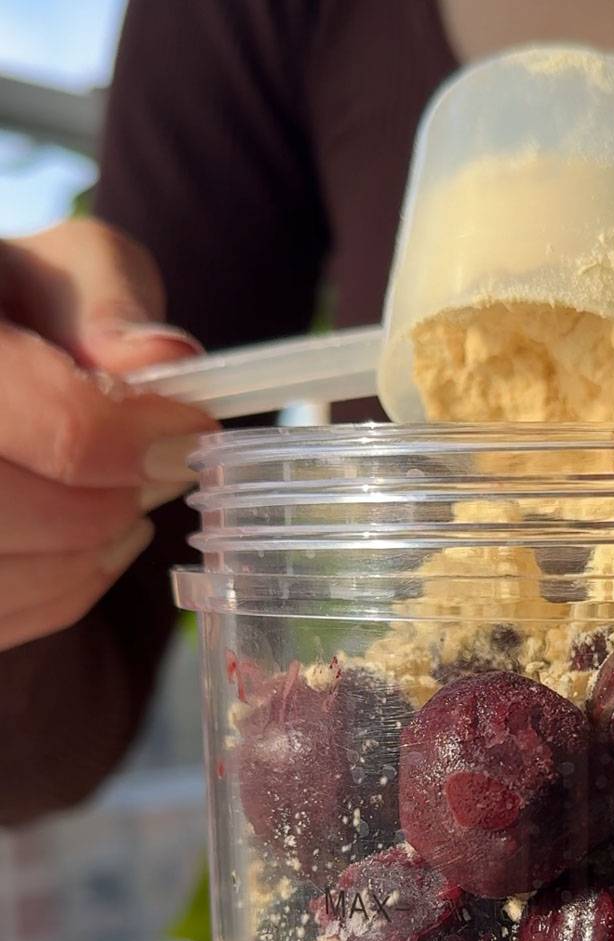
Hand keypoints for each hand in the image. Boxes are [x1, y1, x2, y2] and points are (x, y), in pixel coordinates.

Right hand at [0, 218, 211, 651]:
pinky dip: (56, 593)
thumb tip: (163, 363)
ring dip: (86, 558)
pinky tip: (78, 547)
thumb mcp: (57, 271)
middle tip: (153, 474)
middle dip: (105, 504)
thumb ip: (107, 301)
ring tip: (121, 507)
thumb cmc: (12, 313)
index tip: (191, 432)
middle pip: (17, 514)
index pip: (60, 427)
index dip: (135, 442)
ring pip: (5, 581)